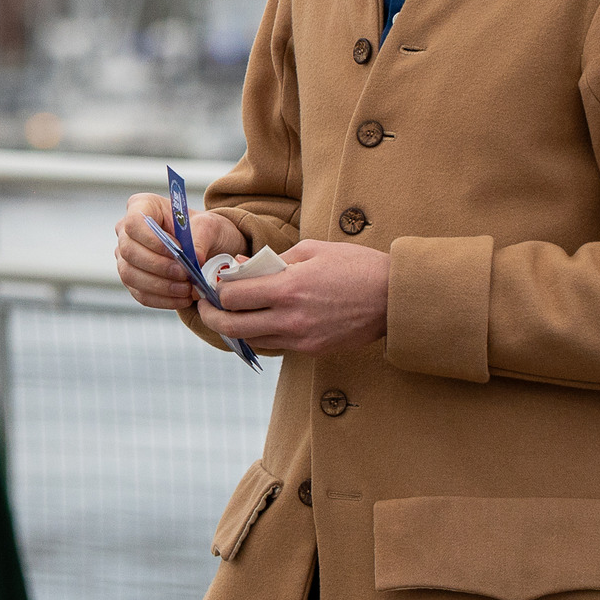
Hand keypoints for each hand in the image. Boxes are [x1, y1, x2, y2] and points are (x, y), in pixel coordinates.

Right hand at [114, 193, 246, 311]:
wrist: (210, 249)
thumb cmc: (205, 230)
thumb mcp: (210, 225)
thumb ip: (200, 237)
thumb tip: (195, 259)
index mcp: (143, 206)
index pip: (134, 222)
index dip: (152, 239)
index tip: (178, 251)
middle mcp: (127, 231)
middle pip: (129, 251)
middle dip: (159, 266)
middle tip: (185, 274)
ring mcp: (126, 257)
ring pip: (130, 275)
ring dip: (161, 286)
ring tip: (187, 288)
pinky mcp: (133, 280)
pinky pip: (140, 293)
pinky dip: (162, 299)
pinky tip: (182, 298)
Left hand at [195, 240, 389, 354]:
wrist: (394, 297)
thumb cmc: (355, 266)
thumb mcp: (312, 250)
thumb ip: (272, 261)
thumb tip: (241, 266)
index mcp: (288, 289)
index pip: (232, 297)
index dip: (216, 291)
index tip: (211, 285)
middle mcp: (290, 318)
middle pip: (233, 326)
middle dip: (211, 317)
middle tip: (205, 307)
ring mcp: (301, 338)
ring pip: (251, 340)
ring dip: (235, 328)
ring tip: (230, 313)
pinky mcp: (313, 350)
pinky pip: (275, 345)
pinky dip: (261, 334)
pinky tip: (260, 321)